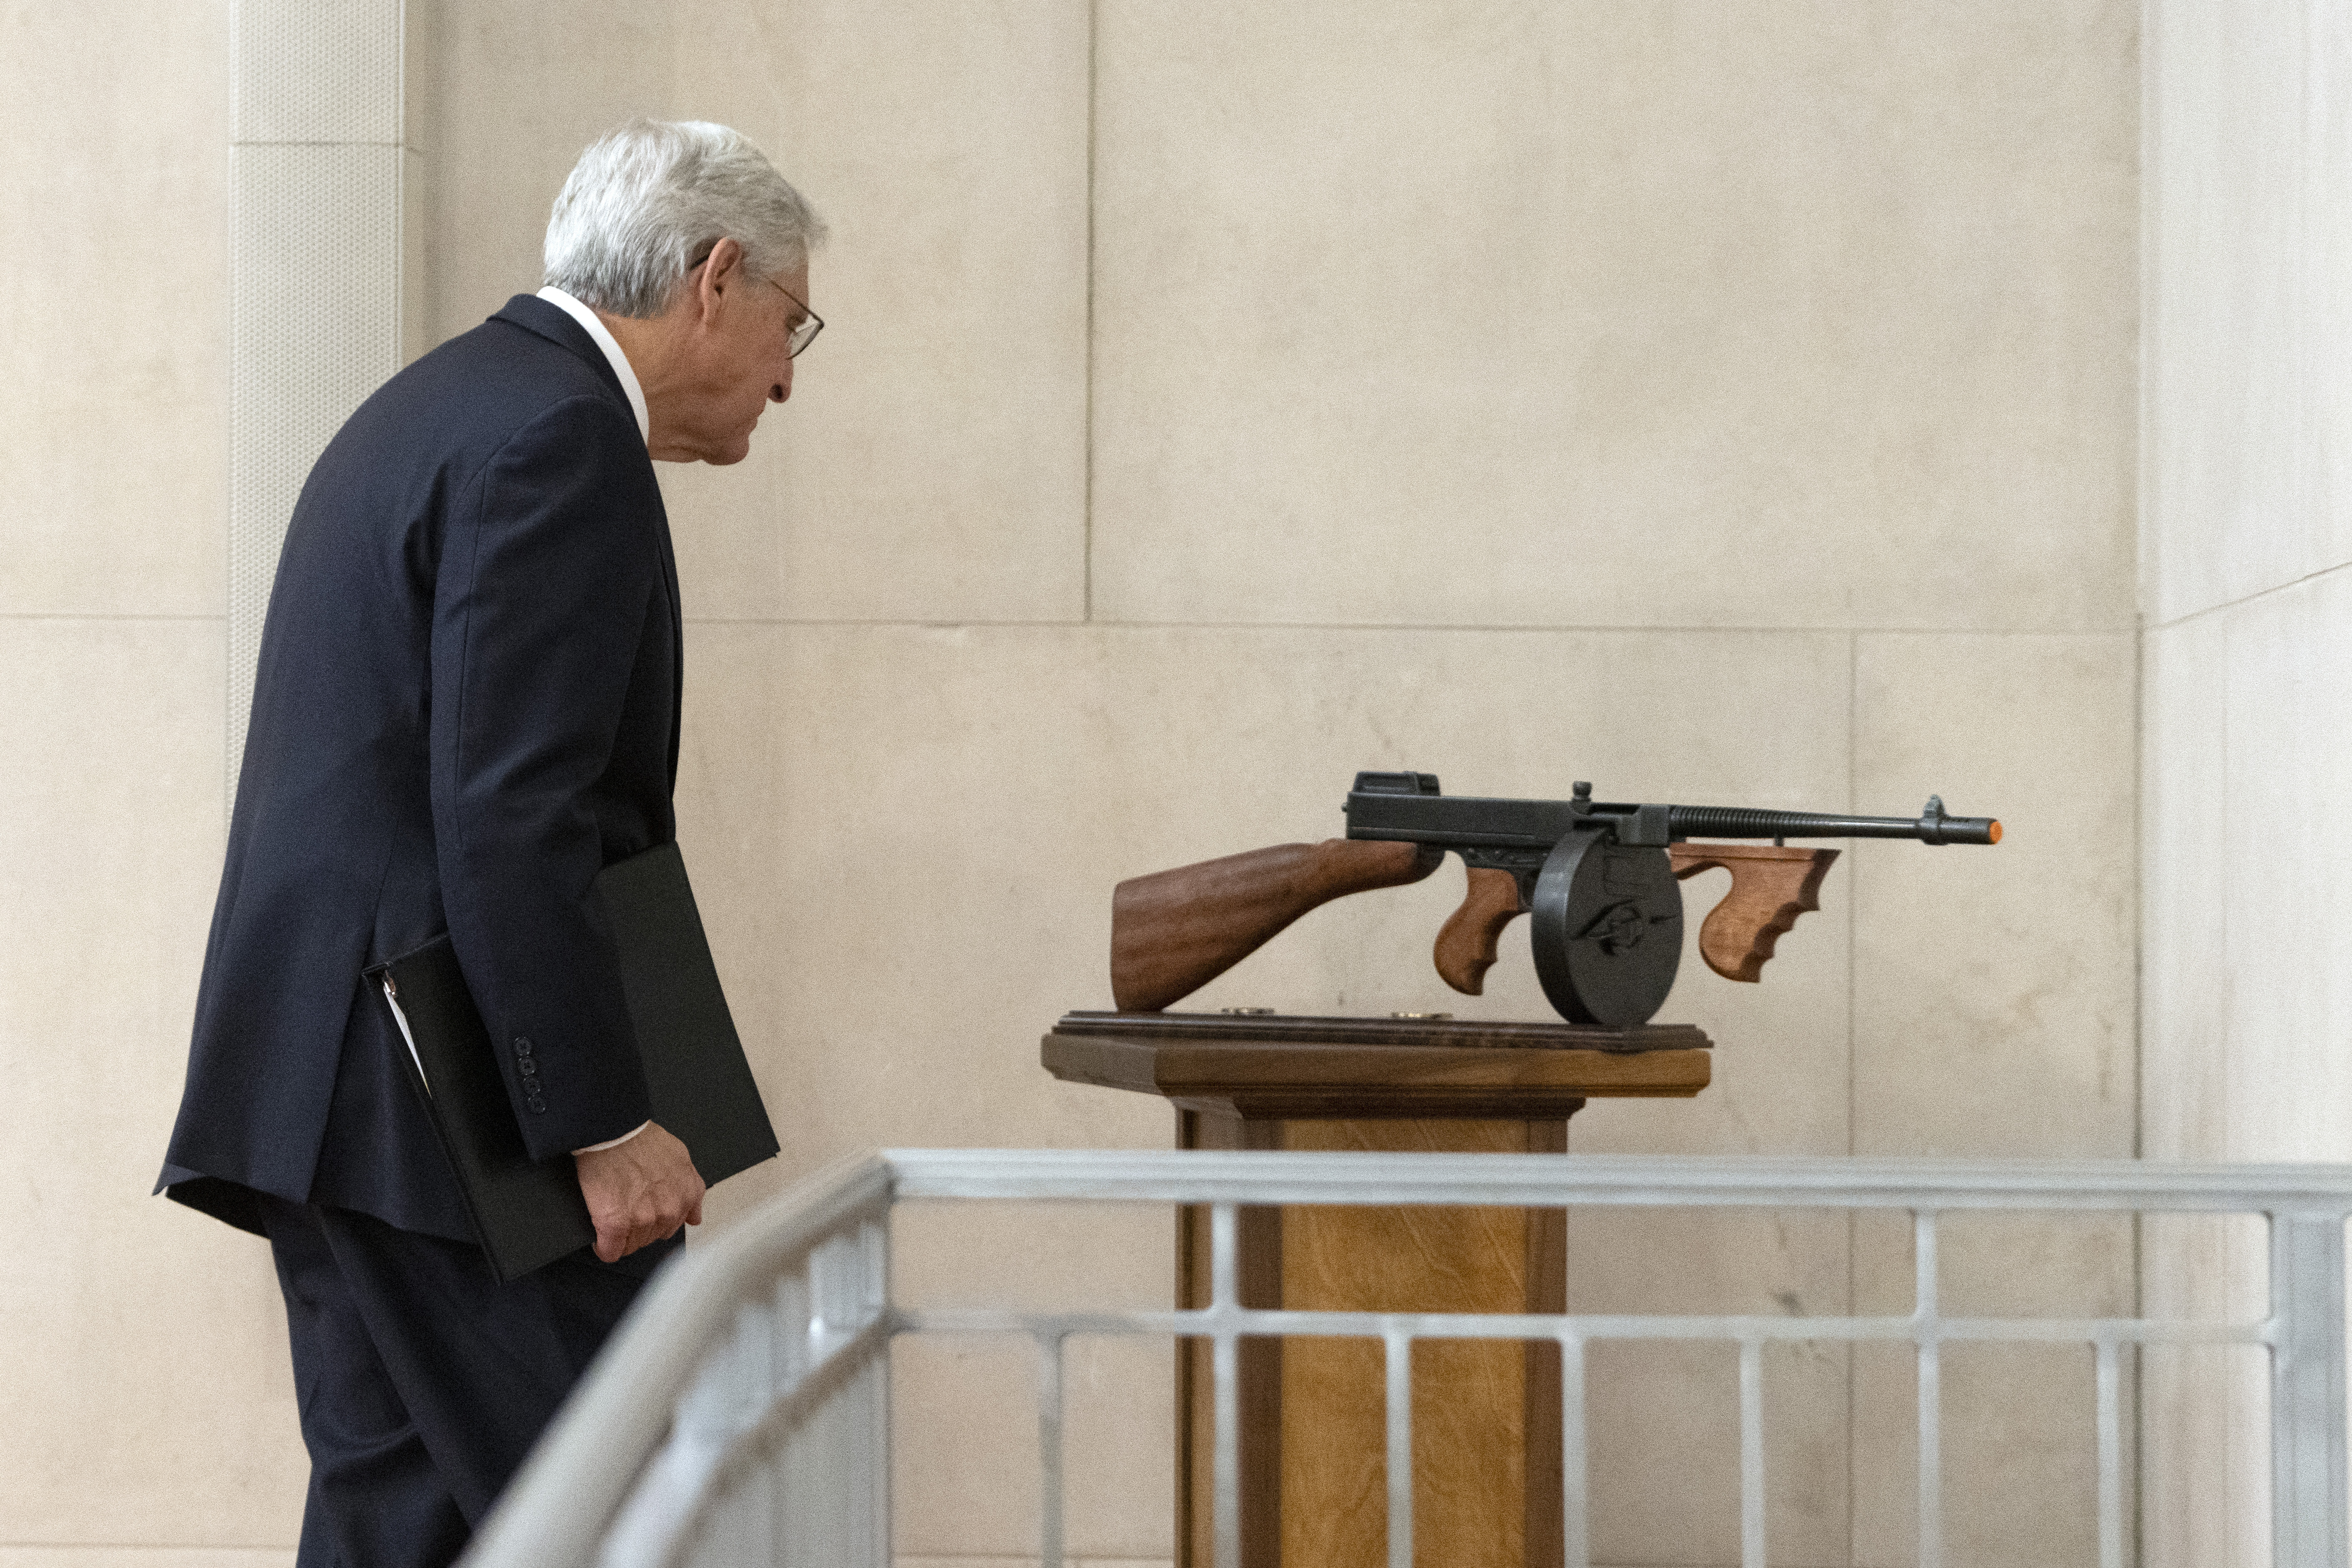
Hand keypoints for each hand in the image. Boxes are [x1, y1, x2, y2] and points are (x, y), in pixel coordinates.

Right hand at [574, 1121, 704, 1261]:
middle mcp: (669, 1210)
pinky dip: (605, 1247)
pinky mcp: (615, 1224)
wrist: (613, 1131)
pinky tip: (601, 1238)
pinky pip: (611, 1252)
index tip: (646, 1217)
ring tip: (613, 1213)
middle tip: (627, 1207)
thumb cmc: (640, 1139)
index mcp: (687, 1195)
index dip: (656, 1221)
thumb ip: (690, 1189)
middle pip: (652, 1237)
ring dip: (623, 1236)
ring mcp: (643, 1219)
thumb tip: (694, 1216)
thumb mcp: (680, 1159)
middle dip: (640, 1227)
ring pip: (632, 1245)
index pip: (674, 1227)